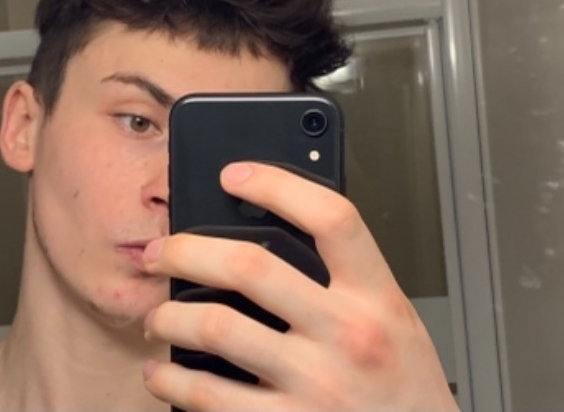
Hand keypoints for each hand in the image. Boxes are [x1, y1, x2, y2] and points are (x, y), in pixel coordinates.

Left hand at [140, 162, 457, 410]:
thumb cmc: (406, 393)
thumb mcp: (394, 321)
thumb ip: (343, 280)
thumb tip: (265, 235)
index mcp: (377, 298)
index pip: (332, 218)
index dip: (276, 185)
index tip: (234, 175)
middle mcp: (347, 336)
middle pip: (250, 266)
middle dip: (188, 251)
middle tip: (161, 251)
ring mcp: (316, 386)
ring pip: (217, 328)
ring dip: (170, 317)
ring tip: (157, 316)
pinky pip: (211, 398)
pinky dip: (173, 384)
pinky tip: (162, 375)